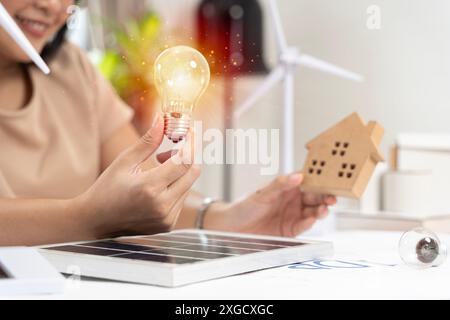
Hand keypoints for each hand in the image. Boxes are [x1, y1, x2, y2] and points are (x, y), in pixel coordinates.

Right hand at [77, 114, 200, 237]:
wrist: (96, 221)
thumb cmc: (107, 188)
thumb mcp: (125, 161)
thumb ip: (148, 141)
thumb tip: (163, 119)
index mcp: (150, 187)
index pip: (184, 161)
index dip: (190, 143)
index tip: (188, 131)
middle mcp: (162, 206)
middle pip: (192, 172)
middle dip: (186, 156)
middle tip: (167, 151)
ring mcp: (167, 218)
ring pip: (188, 185)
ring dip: (179, 172)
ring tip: (156, 168)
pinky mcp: (168, 225)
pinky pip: (182, 198)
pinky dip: (175, 187)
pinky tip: (157, 185)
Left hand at [211, 173, 335, 236]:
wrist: (232, 227)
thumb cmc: (244, 206)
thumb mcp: (262, 193)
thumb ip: (280, 185)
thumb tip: (298, 176)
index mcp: (287, 187)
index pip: (308, 181)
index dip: (320, 180)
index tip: (330, 180)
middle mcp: (292, 200)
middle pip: (314, 197)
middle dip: (324, 197)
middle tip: (332, 197)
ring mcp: (292, 215)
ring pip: (312, 211)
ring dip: (320, 210)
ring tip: (324, 209)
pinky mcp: (290, 230)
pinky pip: (303, 226)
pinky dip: (308, 223)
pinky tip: (312, 219)